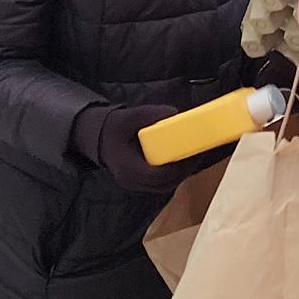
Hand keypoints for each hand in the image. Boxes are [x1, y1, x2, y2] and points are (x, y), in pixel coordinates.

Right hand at [75, 103, 204, 194]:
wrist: (98, 139)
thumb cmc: (113, 129)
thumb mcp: (128, 117)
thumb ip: (149, 114)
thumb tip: (174, 113)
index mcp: (128, 169)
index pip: (157, 175)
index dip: (178, 167)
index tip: (192, 154)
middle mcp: (132, 181)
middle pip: (165, 183)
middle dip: (185, 170)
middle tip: (199, 153)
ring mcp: (137, 185)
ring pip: (166, 185)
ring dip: (182, 172)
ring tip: (196, 155)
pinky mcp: (142, 182)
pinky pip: (162, 182)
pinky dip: (175, 173)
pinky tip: (185, 159)